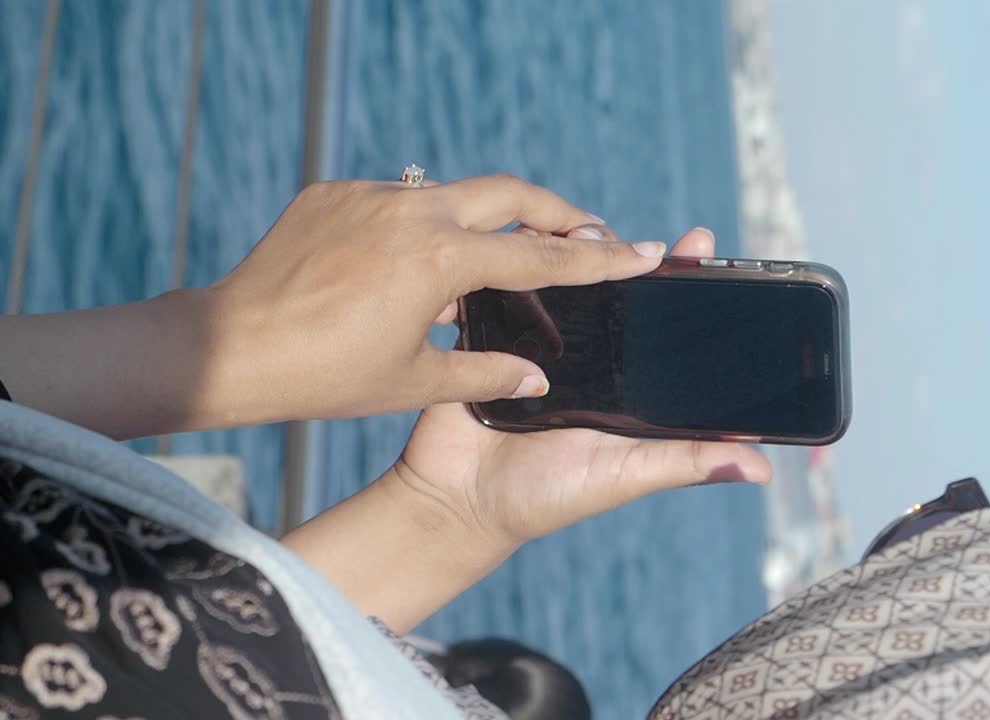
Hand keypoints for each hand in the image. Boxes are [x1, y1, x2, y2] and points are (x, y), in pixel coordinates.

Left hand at [208, 175, 665, 425]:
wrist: (229, 347)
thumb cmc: (324, 376)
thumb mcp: (415, 381)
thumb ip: (486, 374)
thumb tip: (537, 378)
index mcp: (440, 258)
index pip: (541, 256)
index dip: (599, 258)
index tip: (643, 251)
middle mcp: (413, 211)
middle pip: (511, 193)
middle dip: (557, 211)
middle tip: (588, 233)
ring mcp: (373, 196)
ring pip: (455, 193)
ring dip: (490, 217)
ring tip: (507, 253)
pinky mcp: (336, 194)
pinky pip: (402, 201)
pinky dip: (428, 225)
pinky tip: (423, 261)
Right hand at [281, 227, 772, 631]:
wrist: (457, 504)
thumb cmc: (547, 496)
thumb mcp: (624, 475)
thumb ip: (684, 463)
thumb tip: (760, 468)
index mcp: (618, 381)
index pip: (657, 321)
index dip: (681, 282)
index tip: (699, 242)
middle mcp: (579, 354)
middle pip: (606, 287)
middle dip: (618, 252)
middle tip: (627, 232)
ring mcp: (531, 341)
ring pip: (553, 278)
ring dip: (564, 249)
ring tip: (577, 231)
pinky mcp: (485, 335)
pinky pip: (496, 289)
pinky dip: (506, 264)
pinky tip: (517, 239)